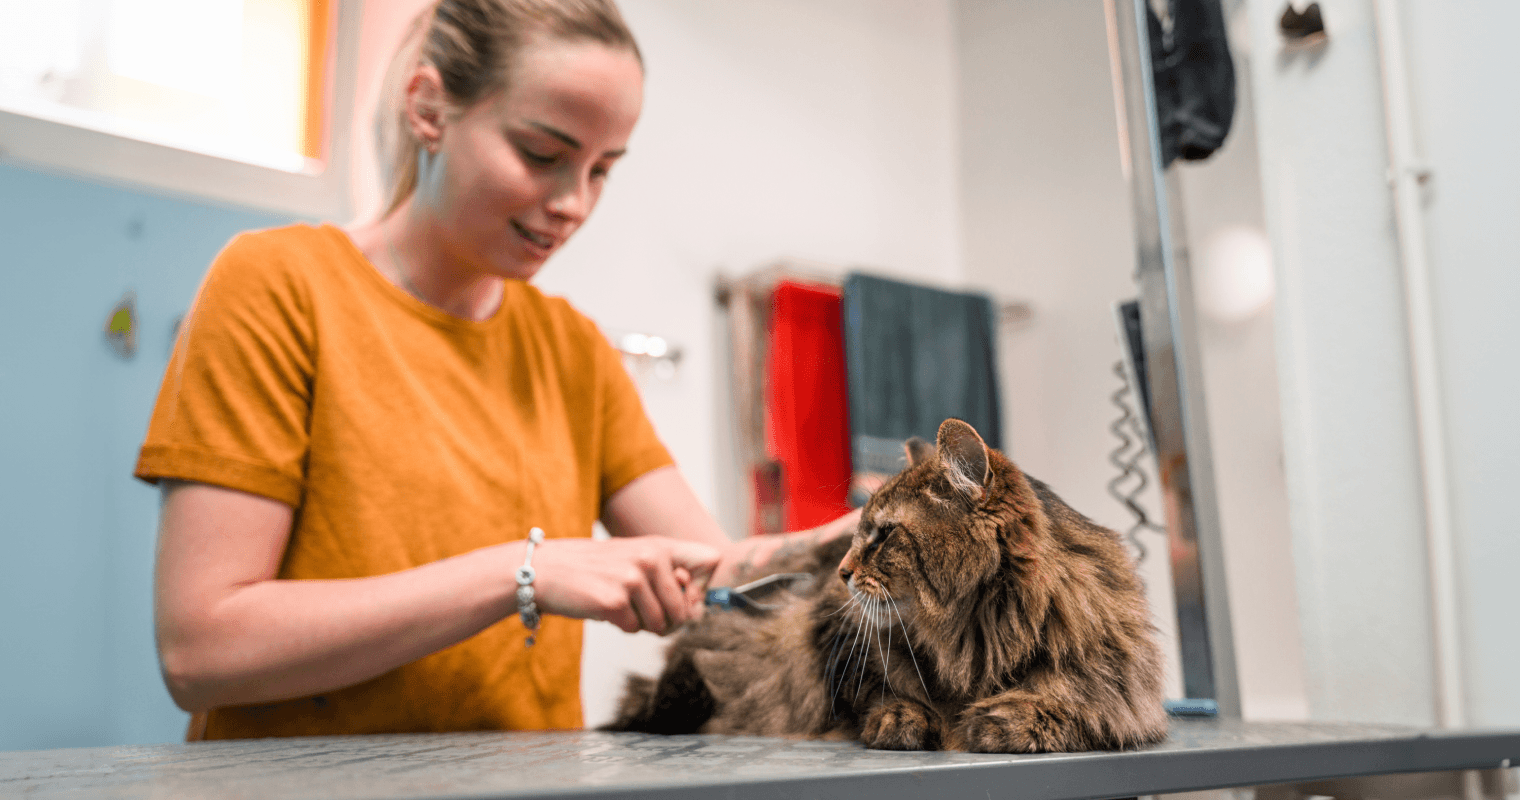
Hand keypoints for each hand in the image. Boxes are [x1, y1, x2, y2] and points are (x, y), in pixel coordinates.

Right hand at [528, 537, 719, 634]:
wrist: (546, 571)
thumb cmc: (594, 569)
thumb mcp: (635, 557)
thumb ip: (669, 575)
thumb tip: (698, 608)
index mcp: (660, 545)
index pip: (710, 560)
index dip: (702, 587)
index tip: (685, 596)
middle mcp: (650, 558)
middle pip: (685, 610)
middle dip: (665, 620)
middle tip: (640, 609)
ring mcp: (633, 579)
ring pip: (661, 624)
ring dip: (641, 623)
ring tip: (620, 604)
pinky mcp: (615, 601)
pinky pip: (634, 629)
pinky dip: (621, 625)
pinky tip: (604, 607)